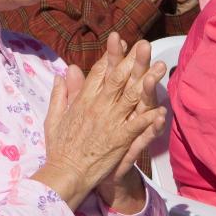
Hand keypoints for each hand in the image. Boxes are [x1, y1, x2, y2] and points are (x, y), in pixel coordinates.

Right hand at [36, 33, 165, 208]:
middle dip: (131, 60)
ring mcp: (109, 123)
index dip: (111, 55)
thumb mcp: (54, 117)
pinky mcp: (119, 140)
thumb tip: (64, 73)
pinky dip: (149, 117)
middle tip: (144, 45)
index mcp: (82, 100)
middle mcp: (97, 107)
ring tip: (160, 67)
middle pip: (117, 78)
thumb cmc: (59, 148)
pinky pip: (137, 125)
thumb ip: (61, 93)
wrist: (64, 173)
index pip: (99, 72)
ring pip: (131, 97)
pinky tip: (162, 108)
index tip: (122, 41)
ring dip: (147, 82)